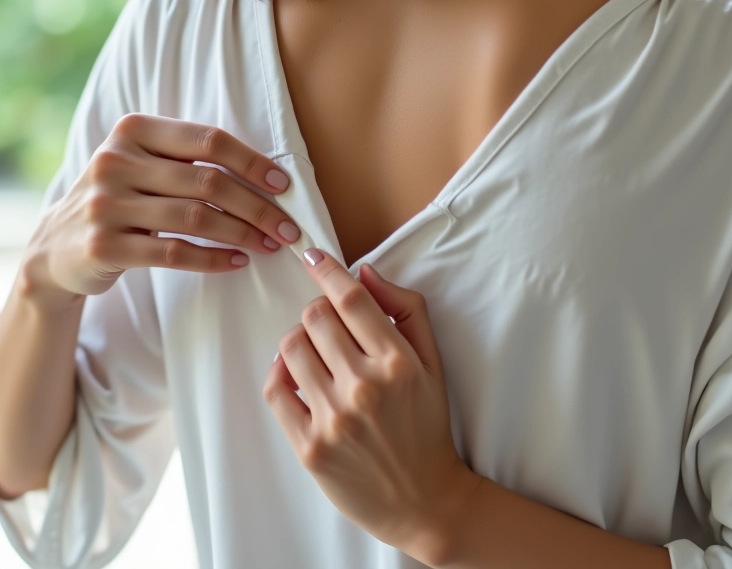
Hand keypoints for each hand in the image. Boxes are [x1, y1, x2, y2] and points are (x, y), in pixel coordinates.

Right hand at [22, 113, 301, 297]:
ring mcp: (106, 205)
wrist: (60, 245)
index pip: (209, 140)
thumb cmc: (124, 198)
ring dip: (243, 234)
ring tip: (269, 244)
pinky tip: (237, 262)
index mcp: (134, 130)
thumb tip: (268, 178)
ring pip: (196, 219)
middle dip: (258, 207)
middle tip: (288, 227)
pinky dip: (213, 259)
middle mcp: (116, 162)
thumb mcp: (145, 164)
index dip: (253, 162)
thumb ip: (191, 160)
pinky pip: (174, 254)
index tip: (283, 185)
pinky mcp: (103, 246)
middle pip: (209, 182)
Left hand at [262, 249, 480, 564]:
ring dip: (300, 339)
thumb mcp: (434, 362)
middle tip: (328, 323)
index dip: (326, 269)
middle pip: (315, 316)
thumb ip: (406, 310)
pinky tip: (297, 372)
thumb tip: (367, 272)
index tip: (312, 256)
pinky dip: (280, 370)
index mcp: (397, 362)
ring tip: (317, 352)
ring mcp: (334, 419)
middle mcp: (364, 387)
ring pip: (292, 346)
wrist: (423, 498)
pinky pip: (275, 388)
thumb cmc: (428, 424)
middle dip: (318, 309)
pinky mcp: (309, 446)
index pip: (350, 298)